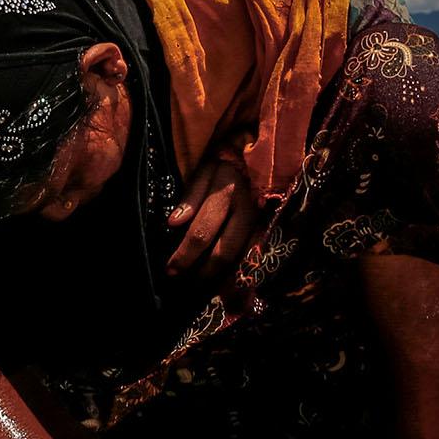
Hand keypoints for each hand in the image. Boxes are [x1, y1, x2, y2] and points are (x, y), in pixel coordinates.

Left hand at [165, 148, 258, 283]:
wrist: (261, 153)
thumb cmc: (225, 162)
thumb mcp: (205, 170)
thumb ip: (190, 197)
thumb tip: (173, 223)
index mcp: (226, 195)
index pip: (202, 232)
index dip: (185, 255)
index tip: (170, 269)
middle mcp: (246, 212)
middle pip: (224, 253)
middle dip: (202, 273)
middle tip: (184, 284)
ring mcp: (261, 222)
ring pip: (239, 258)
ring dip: (218, 276)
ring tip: (198, 284)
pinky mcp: (268, 229)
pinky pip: (249, 255)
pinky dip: (233, 269)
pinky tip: (219, 277)